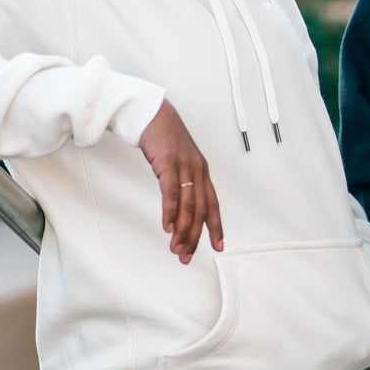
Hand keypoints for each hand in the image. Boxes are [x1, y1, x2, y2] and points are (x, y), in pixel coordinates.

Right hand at [139, 101, 223, 263]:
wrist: (151, 113)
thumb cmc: (163, 138)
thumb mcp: (177, 161)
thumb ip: (182, 181)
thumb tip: (179, 206)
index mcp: (202, 171)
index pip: (213, 204)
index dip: (216, 227)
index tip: (218, 247)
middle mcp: (197, 169)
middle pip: (201, 210)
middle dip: (194, 236)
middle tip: (186, 256)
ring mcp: (184, 165)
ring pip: (188, 204)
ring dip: (182, 229)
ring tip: (176, 248)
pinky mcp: (168, 162)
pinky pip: (171, 191)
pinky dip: (170, 211)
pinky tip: (167, 226)